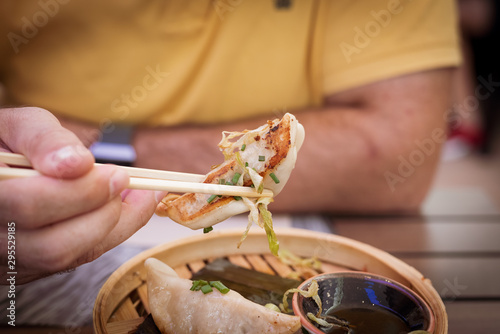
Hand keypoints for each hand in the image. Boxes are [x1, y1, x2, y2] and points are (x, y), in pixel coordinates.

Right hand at [0, 107, 163, 283]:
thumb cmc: (5, 143)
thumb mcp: (18, 126)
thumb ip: (45, 139)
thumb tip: (79, 163)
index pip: (29, 207)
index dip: (80, 192)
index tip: (115, 172)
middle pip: (53, 246)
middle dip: (101, 210)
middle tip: (123, 178)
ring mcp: (11, 260)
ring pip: (67, 258)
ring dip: (111, 223)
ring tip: (127, 189)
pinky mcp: (32, 267)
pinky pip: (77, 258)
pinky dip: (110, 231)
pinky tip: (121, 202)